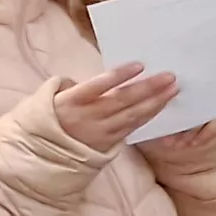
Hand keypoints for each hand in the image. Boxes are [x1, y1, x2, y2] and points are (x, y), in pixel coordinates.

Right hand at [52, 62, 180, 153]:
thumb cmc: (55, 113)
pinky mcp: (108, 143)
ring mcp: (99, 132)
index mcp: (71, 101)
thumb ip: (82, 85)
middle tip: (169, 77)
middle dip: (148, 88)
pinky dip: (148, 116)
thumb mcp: (57, 95)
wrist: (42, 149)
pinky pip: (132, 128)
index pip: (98, 86)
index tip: (140, 65)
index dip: (119, 76)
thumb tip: (111, 76)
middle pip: (122, 101)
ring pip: (131, 116)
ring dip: (155, 103)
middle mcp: (87, 117)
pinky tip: (161, 106)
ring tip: (173, 90)